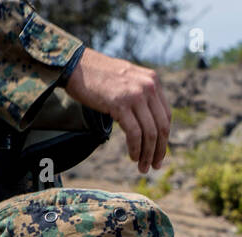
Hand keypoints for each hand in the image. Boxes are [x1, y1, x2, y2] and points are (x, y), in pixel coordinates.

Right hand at [64, 47, 170, 173]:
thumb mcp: (128, 80)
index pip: (166, 116)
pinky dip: (136, 149)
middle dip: (159, 150)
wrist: (75, 65)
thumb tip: (150, 123)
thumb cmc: (98, 76)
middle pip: (161, 126)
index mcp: (153, 80)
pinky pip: (135, 133)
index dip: (164, 138)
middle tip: (154, 166)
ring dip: (147, 154)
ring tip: (142, 167)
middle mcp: (148, 86)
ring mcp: (135, 94)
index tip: (159, 153)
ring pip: (150, 133)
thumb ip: (142, 96)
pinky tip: (133, 157)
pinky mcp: (120, 104)